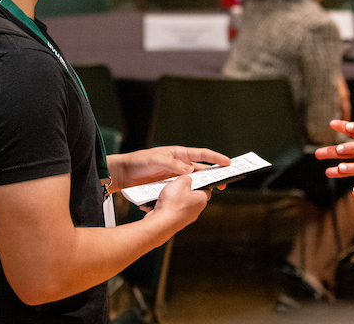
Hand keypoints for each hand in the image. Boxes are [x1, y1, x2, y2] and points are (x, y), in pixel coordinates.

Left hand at [109, 146, 230, 191]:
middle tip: (224, 183)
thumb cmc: (139, 162)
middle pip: (202, 170)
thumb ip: (172, 164)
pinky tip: (193, 198)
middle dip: (214, 175)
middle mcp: (180, 165)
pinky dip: (189, 194)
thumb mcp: (156, 159)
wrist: (125, 175)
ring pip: (194, 182)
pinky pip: (183, 190)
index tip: (228, 163)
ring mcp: (176, 177)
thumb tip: (189, 170)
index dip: (216, 158)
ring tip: (212, 193)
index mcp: (179, 154)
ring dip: (202, 186)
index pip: (202, 155)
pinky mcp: (170, 187)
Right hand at [146, 173, 211, 225]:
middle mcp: (196, 210)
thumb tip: (187, 178)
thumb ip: (186, 178)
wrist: (161, 222)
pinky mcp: (176, 220)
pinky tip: (162, 201)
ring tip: (168, 192)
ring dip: (175, 196)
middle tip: (178, 183)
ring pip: (182, 202)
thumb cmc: (173, 204)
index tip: (195, 177)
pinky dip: (168, 204)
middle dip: (185, 188)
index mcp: (201, 199)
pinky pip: (173, 209)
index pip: (206, 188)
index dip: (201, 181)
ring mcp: (186, 216)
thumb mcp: (180, 182)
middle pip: (193, 195)